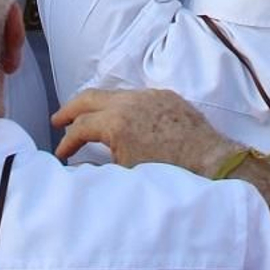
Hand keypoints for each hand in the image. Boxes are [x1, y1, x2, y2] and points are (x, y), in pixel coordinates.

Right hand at [54, 86, 229, 176]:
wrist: (211, 163)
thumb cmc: (169, 175)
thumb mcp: (128, 175)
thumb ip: (101, 166)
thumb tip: (83, 166)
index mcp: (117, 122)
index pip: (81, 128)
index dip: (67, 142)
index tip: (61, 154)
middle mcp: (130, 101)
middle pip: (90, 97)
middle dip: (70, 109)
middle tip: (58, 120)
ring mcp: (149, 95)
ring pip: (113, 93)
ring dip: (96, 105)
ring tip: (87, 118)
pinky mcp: (166, 95)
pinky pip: (136, 96)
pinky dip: (121, 104)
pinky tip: (121, 118)